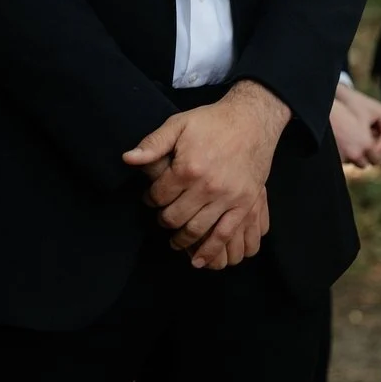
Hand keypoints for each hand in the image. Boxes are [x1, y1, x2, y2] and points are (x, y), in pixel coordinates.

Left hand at [123, 79, 290, 268]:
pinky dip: (211, 251)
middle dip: (164, 220)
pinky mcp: (245, 204)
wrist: (252, 121)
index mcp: (188, 168)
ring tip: (176, 240)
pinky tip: (199, 260)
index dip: (150, 199)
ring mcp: (228, 198)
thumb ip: (153, 144)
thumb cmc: (212, 122)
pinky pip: (226, 235)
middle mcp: (207, 187)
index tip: (151, 198)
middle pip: (175, 217)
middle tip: (163, 217)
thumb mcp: (179, 124)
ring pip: (197, 231)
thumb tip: (128, 159)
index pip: (159, 196)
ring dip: (182, 240)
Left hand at [331, 84, 380, 166]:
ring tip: (361, 157)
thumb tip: (369, 159)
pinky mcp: (376, 127)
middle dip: (375, 152)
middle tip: (365, 161)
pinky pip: (374, 141)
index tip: (368, 157)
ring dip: (371, 150)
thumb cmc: (351, 107)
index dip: (378, 149)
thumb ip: (366, 140)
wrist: (343, 95)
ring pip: (380, 144)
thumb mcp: (359, 123)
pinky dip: (367, 146)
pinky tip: (358, 151)